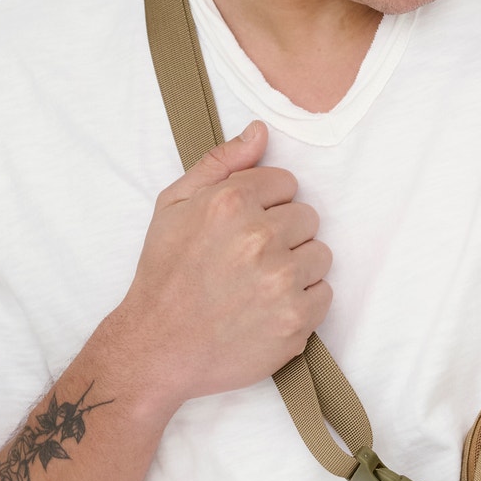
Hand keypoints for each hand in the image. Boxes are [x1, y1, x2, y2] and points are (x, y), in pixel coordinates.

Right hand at [109, 121, 332, 408]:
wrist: (156, 348)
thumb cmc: (164, 275)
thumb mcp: (173, 205)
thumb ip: (220, 162)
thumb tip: (261, 132)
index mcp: (230, 202)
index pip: (286, 183)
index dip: (265, 205)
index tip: (243, 227)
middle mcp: (259, 237)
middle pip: (307, 217)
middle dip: (283, 235)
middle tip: (248, 261)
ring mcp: (281, 280)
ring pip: (320, 254)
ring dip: (297, 268)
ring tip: (259, 285)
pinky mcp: (296, 319)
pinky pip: (324, 294)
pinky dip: (303, 302)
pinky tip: (269, 309)